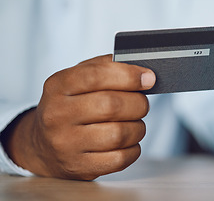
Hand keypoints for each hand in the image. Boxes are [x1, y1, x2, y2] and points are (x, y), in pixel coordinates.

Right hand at [2, 55, 155, 179]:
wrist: (44, 144)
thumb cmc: (71, 105)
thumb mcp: (78, 78)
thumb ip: (107, 67)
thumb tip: (143, 72)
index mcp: (58, 86)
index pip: (97, 76)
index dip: (129, 76)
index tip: (148, 79)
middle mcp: (58, 115)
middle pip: (112, 106)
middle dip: (138, 103)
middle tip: (141, 104)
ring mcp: (67, 144)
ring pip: (119, 134)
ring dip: (138, 128)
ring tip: (134, 123)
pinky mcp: (80, 167)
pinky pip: (120, 159)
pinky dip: (133, 149)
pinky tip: (128, 142)